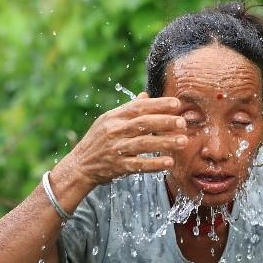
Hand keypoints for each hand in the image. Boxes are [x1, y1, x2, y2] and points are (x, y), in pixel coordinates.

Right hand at [59, 92, 186, 186]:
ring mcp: (115, 148)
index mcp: (114, 117)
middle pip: (143, 123)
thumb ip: (128, 109)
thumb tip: (146, 95)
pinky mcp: (117, 166)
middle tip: (183, 122)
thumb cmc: (98, 140)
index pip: (138, 107)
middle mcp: (114, 131)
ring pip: (143, 143)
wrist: (79, 165)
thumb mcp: (109, 121)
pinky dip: (154, 164)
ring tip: (183, 141)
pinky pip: (138, 165)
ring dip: (165, 142)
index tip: (176, 104)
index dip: (158, 105)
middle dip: (165, 122)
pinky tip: (169, 162)